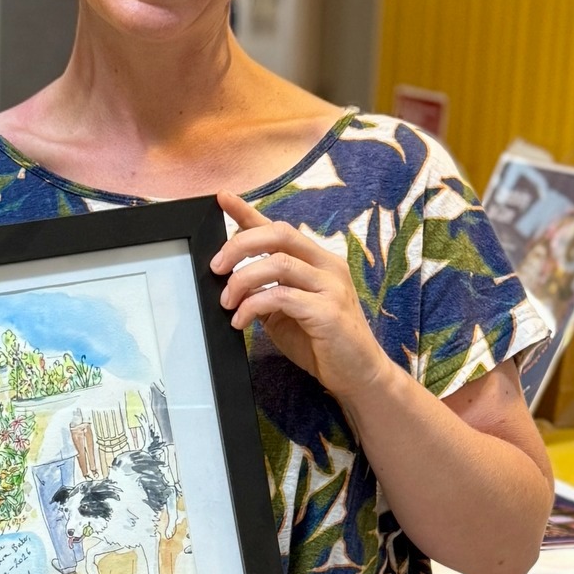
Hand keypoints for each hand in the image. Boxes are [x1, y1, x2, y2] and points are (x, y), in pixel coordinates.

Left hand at [213, 190, 391, 407]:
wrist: (358, 374)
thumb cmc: (322, 342)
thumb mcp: (285, 312)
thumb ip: (264, 292)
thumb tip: (230, 282)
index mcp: (317, 261)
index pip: (279, 229)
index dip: (248, 212)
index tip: (222, 198)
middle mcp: (327, 266)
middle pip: (279, 235)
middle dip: (240, 245)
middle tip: (216, 267)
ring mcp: (331, 287)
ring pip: (278, 264)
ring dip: (243, 280)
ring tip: (227, 302)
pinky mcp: (327, 311)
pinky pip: (281, 296)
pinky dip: (253, 306)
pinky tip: (241, 321)